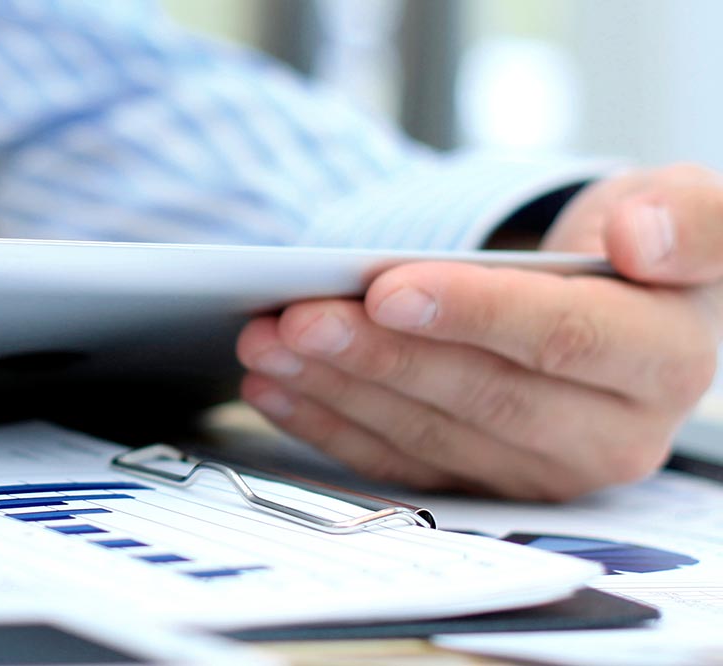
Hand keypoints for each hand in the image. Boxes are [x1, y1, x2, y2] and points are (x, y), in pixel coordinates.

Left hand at [236, 164, 722, 499]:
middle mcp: (615, 436)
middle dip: (377, 355)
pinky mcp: (484, 486)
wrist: (618, 305)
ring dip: (336, 387)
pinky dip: (328, 423)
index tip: (387, 287)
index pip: (562, 339)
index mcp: (667, 361)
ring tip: (266, 341)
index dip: (471, 314)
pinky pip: (397, 462)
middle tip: (295, 317)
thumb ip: (688, 219)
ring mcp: (544, 471)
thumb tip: (640, 240)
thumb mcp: (682, 208)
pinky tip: (274, 386)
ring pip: (427, 434)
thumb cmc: (638, 249)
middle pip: (479, 396)